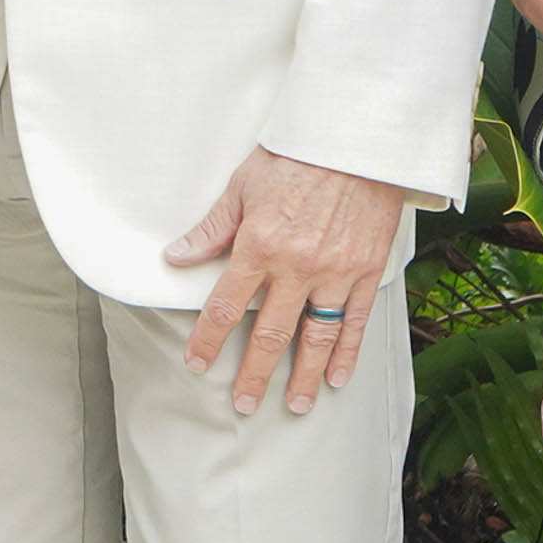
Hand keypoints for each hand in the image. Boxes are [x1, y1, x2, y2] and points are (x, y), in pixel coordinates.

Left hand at [166, 150, 406, 416]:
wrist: (355, 137)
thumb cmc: (295, 155)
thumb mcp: (242, 185)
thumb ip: (211, 228)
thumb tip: (175, 257)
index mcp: (258, 245)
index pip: (226, 306)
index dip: (208, 339)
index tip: (197, 364)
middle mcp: (296, 266)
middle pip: (270, 334)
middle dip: (254, 374)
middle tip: (244, 404)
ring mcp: (336, 272)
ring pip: (316, 337)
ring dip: (304, 376)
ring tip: (296, 405)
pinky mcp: (367, 269)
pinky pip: (355, 320)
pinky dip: (347, 352)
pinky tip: (338, 378)